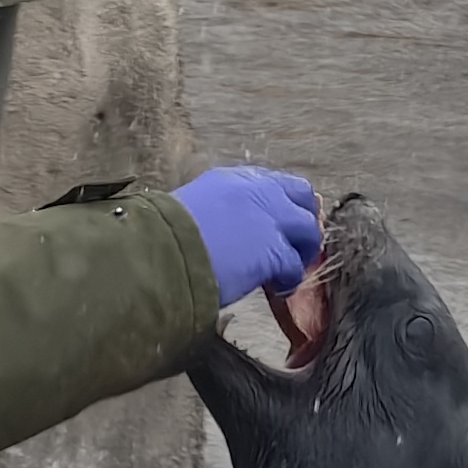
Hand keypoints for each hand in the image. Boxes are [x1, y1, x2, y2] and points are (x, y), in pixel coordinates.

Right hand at [172, 166, 322, 307]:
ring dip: (302, 249)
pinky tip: (279, 287)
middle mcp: (256, 191)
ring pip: (306, 229)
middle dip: (304, 217)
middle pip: (301, 196)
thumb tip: (224, 230)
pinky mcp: (274, 251)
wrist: (161, 254)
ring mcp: (269, 219)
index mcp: (231, 180)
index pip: (272, 182)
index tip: (283, 217)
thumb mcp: (191, 208)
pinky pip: (295, 265)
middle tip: (300, 240)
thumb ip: (216, 212)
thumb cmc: (162, 236)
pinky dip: (290, 278)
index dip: (282, 201)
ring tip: (292, 267)